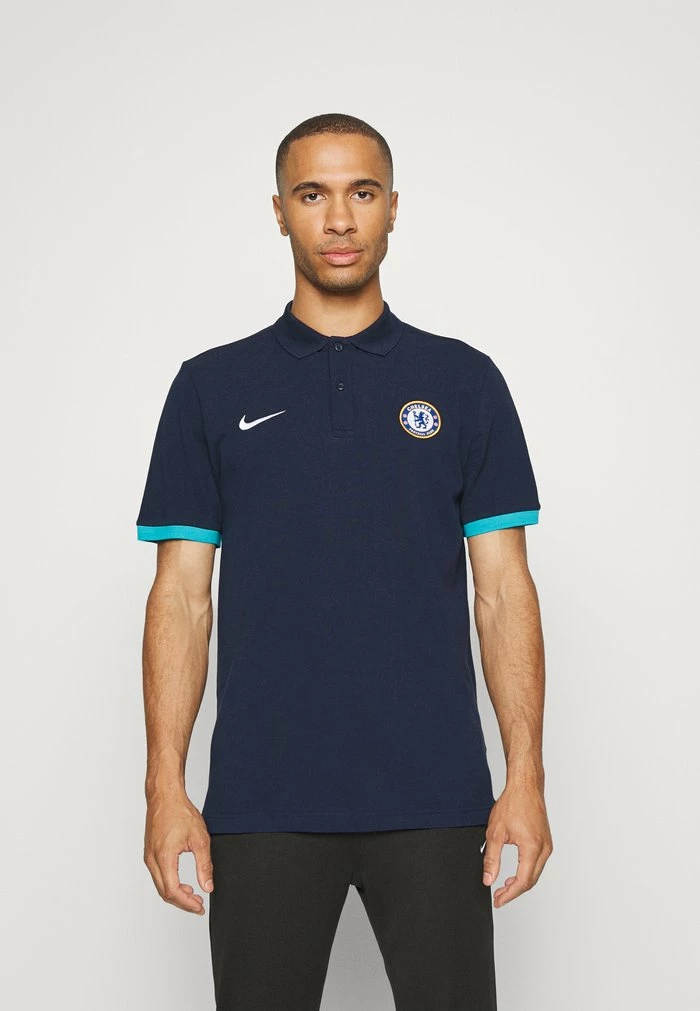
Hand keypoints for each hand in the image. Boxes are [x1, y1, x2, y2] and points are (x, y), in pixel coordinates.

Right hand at [144, 792, 213, 914]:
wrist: (165, 796)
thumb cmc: (180, 812)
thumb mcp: (200, 839)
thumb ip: (204, 865)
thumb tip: (208, 886)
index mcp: (164, 857)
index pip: (173, 891)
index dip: (187, 904)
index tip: (200, 907)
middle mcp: (152, 860)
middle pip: (164, 893)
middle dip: (182, 902)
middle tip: (199, 905)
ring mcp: (148, 857)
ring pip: (160, 886)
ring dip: (176, 894)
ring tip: (193, 895)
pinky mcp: (149, 853)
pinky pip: (158, 876)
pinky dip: (169, 884)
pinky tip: (182, 883)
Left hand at [482, 781, 552, 907]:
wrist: (525, 786)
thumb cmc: (512, 804)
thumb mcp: (495, 833)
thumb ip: (491, 859)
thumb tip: (488, 879)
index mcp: (532, 848)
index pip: (522, 882)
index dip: (509, 895)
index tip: (498, 900)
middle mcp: (544, 849)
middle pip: (531, 881)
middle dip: (514, 891)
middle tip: (498, 896)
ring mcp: (547, 845)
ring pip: (535, 873)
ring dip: (521, 882)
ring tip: (504, 886)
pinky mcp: (546, 841)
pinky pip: (538, 863)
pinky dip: (526, 872)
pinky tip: (515, 873)